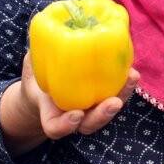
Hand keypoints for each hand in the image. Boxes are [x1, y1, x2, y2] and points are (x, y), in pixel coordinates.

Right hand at [0, 54, 139, 152]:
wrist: (45, 87)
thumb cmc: (37, 78)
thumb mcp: (31, 67)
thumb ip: (35, 57)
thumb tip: (42, 36)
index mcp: (50, 113)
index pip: (55, 127)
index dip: (65, 125)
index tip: (76, 114)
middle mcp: (73, 116)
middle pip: (89, 124)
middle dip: (103, 115)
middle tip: (113, 102)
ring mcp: (89, 109)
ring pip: (107, 111)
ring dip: (122, 96)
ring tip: (131, 78)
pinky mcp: (102, 97)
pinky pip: (116, 94)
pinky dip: (124, 84)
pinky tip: (131, 70)